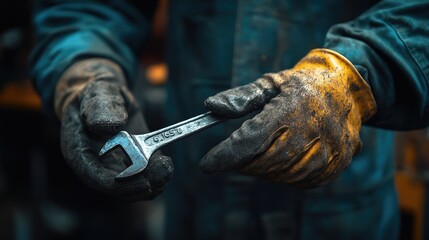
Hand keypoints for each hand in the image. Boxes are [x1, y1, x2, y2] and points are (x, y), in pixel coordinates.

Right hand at [55, 59, 172, 198]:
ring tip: (166, 166)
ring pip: (130, 189)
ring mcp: (112, 168)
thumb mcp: (98, 91)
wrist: (105, 96)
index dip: (118, 185)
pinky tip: (165, 163)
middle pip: (115, 188)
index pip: (93, 177)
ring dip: (151, 183)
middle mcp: (94, 165)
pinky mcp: (129, 166)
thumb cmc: (97, 93)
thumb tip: (110, 125)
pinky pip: (141, 180)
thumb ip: (101, 106)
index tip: (142, 181)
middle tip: (163, 169)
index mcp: (78, 149)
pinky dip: (155, 177)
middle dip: (140, 185)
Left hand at [201, 49, 376, 186]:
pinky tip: (280, 160)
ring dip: (262, 169)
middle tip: (233, 157)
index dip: (226, 156)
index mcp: (292, 108)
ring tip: (258, 154)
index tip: (207, 164)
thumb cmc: (303, 85)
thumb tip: (211, 107)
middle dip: (242, 163)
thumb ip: (241, 97)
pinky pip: (300, 181)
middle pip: (263, 162)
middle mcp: (312, 132)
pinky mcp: (336, 164)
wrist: (348, 88)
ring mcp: (328, 151)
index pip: (251, 140)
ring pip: (281, 175)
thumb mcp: (271, 82)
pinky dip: (283, 174)